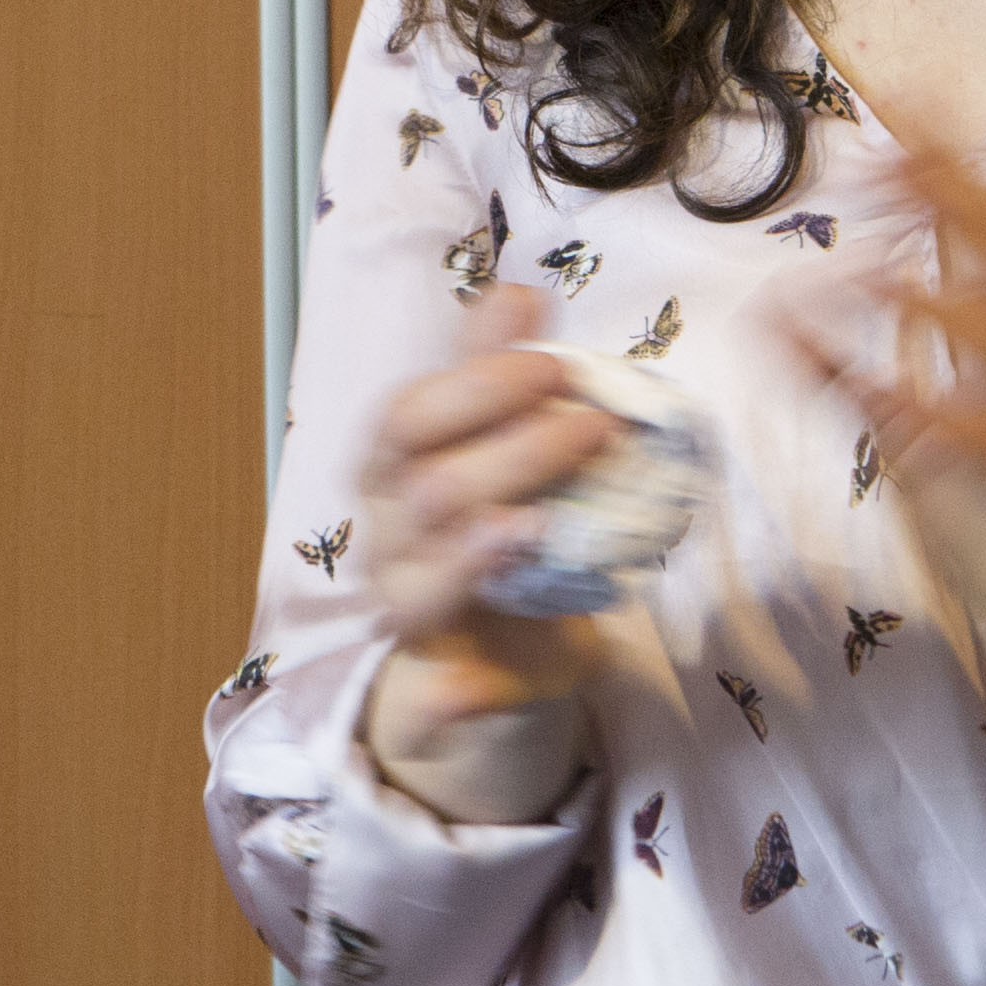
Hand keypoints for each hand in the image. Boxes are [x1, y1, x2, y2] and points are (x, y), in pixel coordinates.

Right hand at [343, 351, 621, 824]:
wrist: (494, 644)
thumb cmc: (497, 522)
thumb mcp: (497, 443)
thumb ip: (502, 369)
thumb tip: (520, 288)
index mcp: (392, 466)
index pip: (408, 415)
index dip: (477, 385)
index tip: (555, 364)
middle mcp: (388, 536)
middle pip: (426, 490)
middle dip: (512, 454)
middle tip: (596, 428)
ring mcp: (409, 611)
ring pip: (424, 579)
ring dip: (485, 548)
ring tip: (544, 523)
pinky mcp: (438, 688)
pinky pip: (430, 696)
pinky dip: (449, 694)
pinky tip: (470, 685)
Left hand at [788, 149, 985, 870]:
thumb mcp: (914, 454)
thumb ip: (853, 383)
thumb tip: (774, 314)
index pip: (977, 254)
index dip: (939, 182)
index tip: (889, 113)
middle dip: (947, 206)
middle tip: (882, 148)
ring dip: (928, 310)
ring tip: (853, 280)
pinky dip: (946, 432)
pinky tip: (892, 411)